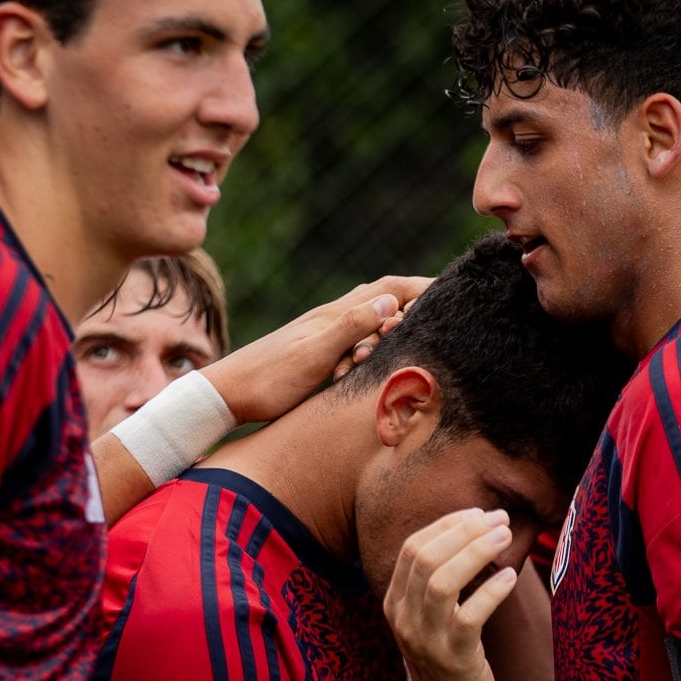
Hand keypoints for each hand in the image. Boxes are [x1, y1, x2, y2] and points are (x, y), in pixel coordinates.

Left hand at [204, 275, 431, 420]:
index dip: (423, 288)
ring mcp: (321, 332)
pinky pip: (353, 338)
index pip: (389, 288)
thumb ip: (352, 326)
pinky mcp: (314, 350)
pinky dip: (371, 344)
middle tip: (443, 315)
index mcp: (335, 314)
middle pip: (383, 297)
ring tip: (407, 341)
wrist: (226, 393)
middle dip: (414, 303)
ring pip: (368, 318)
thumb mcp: (315, 354)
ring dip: (391, 327)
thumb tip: (391, 301)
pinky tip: (369, 358)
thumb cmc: (269, 378)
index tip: (453, 292)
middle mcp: (330, 317)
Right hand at [385, 509, 515, 680]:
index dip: (446, 524)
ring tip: (506, 537)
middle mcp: (404, 618)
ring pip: (442, 581)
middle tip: (500, 519)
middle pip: (425, 557)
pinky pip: (469, 616)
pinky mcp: (454, 659)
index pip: (412, 547)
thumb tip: (476, 535)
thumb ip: (442, 583)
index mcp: (395, 603)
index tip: (479, 513)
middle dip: (465, 530)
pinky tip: (510, 577)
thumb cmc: (450, 665)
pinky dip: (491, 591)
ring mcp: (426, 640)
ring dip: (477, 551)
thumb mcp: (433, 620)